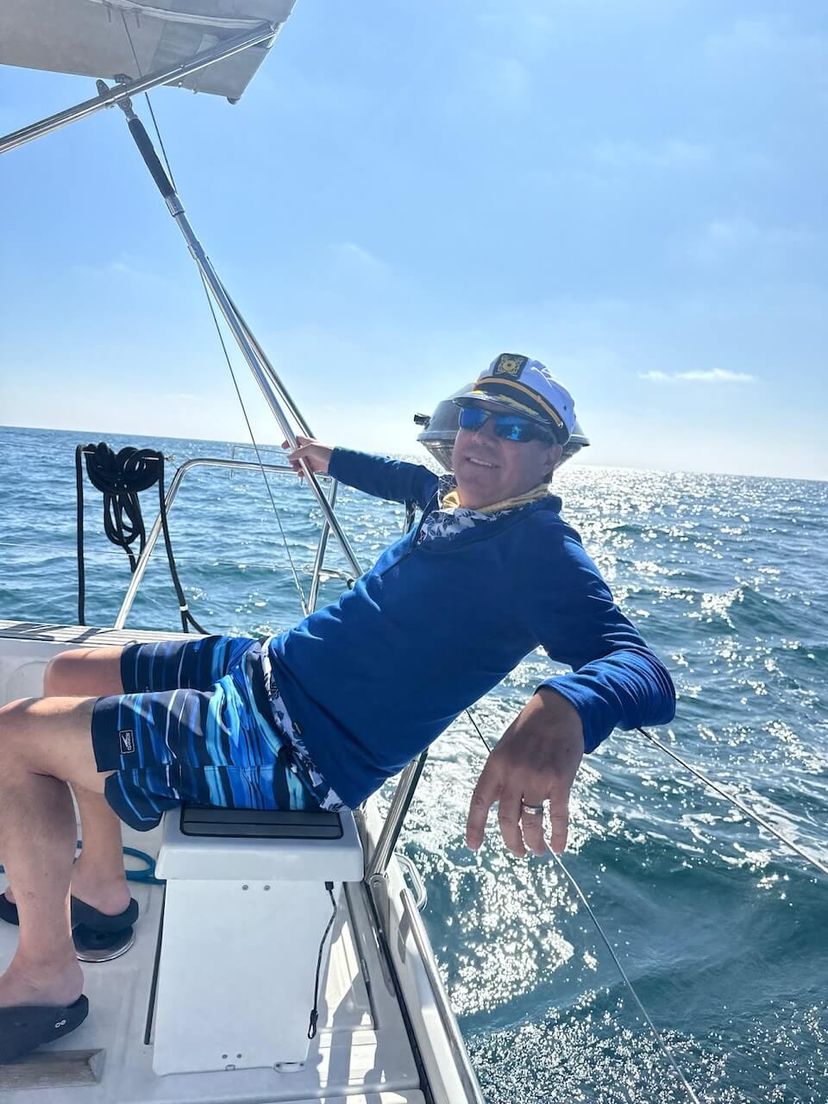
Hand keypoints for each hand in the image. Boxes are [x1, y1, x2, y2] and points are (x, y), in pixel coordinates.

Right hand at [283, 436, 332, 477]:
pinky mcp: (316, 466)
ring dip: (297, 466)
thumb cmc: (328, 451)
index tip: (283, 447)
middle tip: (292, 463)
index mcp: (308, 442)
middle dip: (292, 459)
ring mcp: (313, 458)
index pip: (296, 439)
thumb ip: (299, 452)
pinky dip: (303, 472)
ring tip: (296, 470)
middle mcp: (310, 450)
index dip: (289, 442)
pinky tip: (301, 474)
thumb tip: (290, 456)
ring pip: (301, 462)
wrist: (338, 460)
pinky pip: (307, 469)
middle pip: (296, 453)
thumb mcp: (311, 448)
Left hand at [465, 688, 583, 856]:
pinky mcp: (560, 781)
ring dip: (534, 842)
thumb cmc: (530, 730)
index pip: (480, 802)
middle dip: (512, 841)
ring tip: (536, 850)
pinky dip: (558, 835)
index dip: (475, 827)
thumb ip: (500, 776)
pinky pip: (558, 816)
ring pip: (532, 823)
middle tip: (518, 851)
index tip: (474, 846)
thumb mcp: (505, 749)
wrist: (559, 710)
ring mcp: (537, 778)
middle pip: (507, 820)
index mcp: (495, 765)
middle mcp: (513, 774)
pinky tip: (558, 846)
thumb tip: (496, 805)